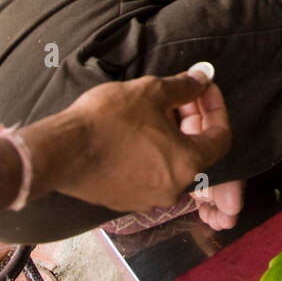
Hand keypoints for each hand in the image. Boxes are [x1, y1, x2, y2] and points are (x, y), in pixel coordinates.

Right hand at [27, 70, 231, 210]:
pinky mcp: (123, 200)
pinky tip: (134, 132)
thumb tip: (201, 79)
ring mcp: (147, 199)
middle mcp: (172, 188)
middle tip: (178, 95)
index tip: (203, 89)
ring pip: (171, 163)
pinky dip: (150, 153)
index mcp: (187, 163)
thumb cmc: (109, 120)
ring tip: (153, 110)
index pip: (221, 137)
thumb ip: (184, 87)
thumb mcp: (152, 92)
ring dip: (170, 135)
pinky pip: (148, 174)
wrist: (61, 150)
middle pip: (196, 150)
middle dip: (192, 119)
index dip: (216, 108)